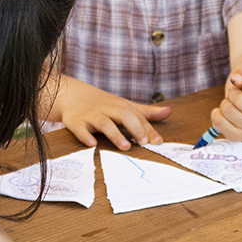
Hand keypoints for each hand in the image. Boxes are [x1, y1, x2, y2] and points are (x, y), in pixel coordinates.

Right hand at [54, 77, 170, 149]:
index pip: (137, 117)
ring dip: (115, 134)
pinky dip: (85, 136)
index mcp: (121, 107)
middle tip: (143, 142)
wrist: (73, 95)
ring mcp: (92, 116)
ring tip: (125, 146)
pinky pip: (80, 129)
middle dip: (134, 128)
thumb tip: (168, 111)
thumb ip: (146, 112)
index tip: (158, 141)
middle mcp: (108, 110)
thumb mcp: (125, 106)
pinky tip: (92, 144)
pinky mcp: (76, 122)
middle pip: (123, 115)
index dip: (148, 129)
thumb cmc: (104, 104)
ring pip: (104, 123)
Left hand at [209, 64, 241, 142]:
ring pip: (228, 110)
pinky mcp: (240, 136)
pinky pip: (219, 123)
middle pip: (240, 100)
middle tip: (237, 95)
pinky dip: (217, 114)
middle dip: (233, 93)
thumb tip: (236, 80)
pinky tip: (225, 113)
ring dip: (225, 103)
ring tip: (233, 104)